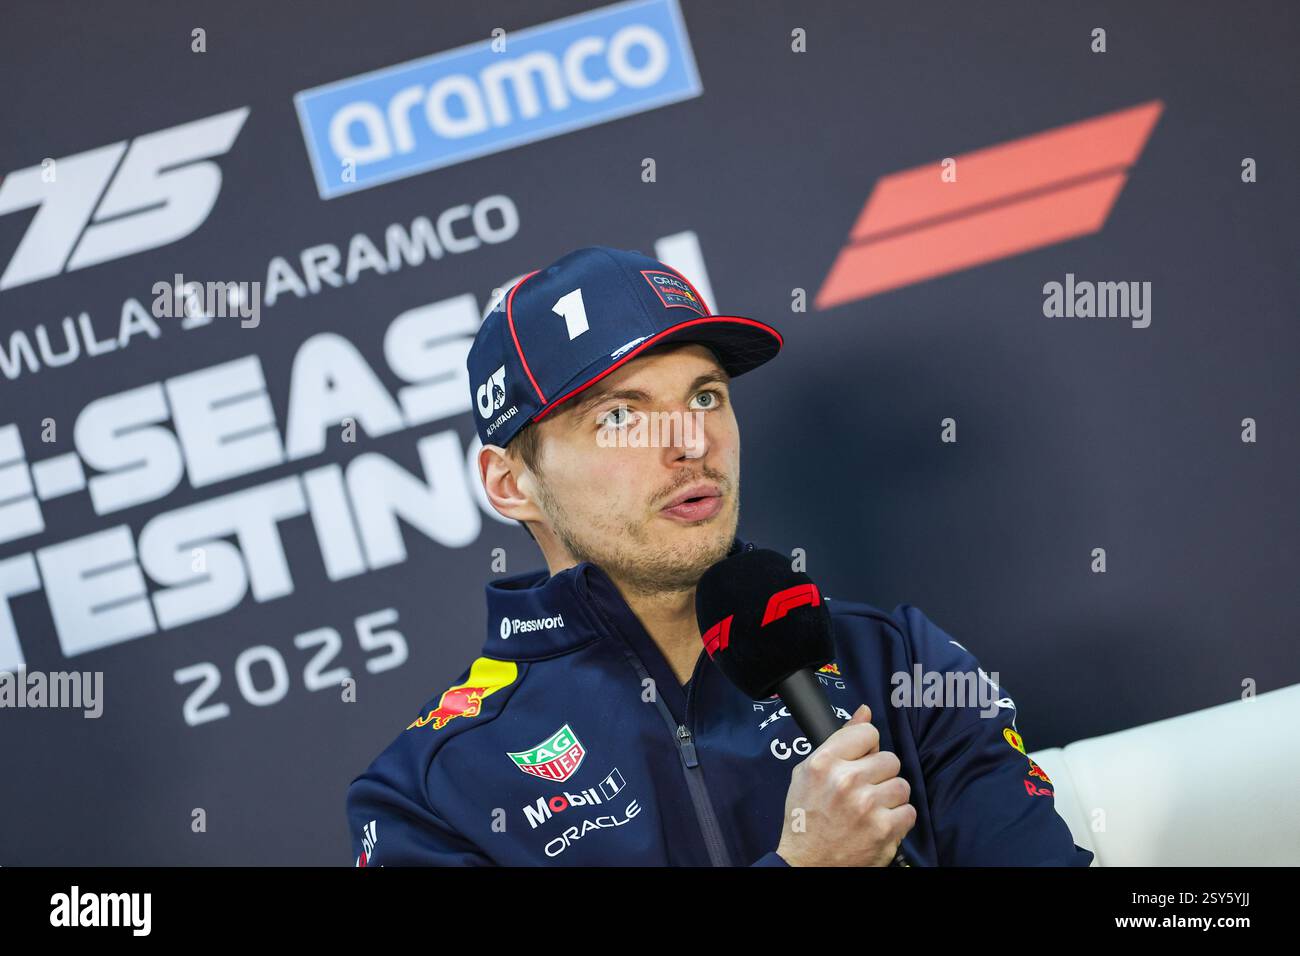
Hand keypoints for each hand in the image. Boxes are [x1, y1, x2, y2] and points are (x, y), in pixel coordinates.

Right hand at [774, 703, 915, 865]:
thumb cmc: (806, 817)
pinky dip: (897, 819)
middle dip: (880, 774)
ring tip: (870, 808)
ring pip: (902, 785)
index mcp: (824, 762)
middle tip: (864, 789)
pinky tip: (878, 823)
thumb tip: (865, 712)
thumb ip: (839, 739)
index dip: (866, 747)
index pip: (868, 732)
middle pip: (890, 759)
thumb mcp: (809, 771)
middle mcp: (846, 781)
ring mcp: (867, 806)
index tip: (860, 760)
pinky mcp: (884, 830)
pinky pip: (909, 811)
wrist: (808, 863)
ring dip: (890, 797)